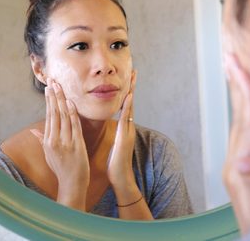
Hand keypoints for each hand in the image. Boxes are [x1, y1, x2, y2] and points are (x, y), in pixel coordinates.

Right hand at [30, 78, 89, 209]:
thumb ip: (42, 140)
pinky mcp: (77, 145)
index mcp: (48, 141)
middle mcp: (54, 140)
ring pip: (63, 117)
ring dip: (61, 101)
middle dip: (53, 97)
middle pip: (54, 114)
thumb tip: (33, 130)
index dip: (49, 102)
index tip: (49, 89)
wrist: (72, 183)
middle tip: (53, 82)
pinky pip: (74, 126)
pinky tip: (70, 103)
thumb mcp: (48, 155)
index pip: (49, 117)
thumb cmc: (61, 168)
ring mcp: (66, 142)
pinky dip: (72, 114)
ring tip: (60, 87)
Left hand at [107, 71, 136, 189]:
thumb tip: (117, 125)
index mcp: (124, 127)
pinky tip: (129, 96)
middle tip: (134, 71)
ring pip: (130, 107)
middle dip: (132, 87)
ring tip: (133, 78)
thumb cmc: (115, 162)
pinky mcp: (125, 136)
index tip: (127, 79)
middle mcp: (128, 126)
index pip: (126, 105)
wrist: (121, 177)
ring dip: (131, 92)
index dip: (127, 92)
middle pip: (131, 102)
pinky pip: (126, 119)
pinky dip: (128, 107)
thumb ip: (117, 133)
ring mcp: (128, 130)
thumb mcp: (115, 143)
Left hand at [222, 54, 249, 234]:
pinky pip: (245, 131)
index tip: (238, 69)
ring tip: (236, 71)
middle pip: (237, 115)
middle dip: (235, 85)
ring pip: (239, 121)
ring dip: (239, 95)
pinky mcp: (247, 164)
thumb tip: (247, 162)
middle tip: (229, 59)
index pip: (245, 122)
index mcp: (242, 166)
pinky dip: (246, 112)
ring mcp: (240, 161)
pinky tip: (248, 102)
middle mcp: (236, 160)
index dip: (244, 94)